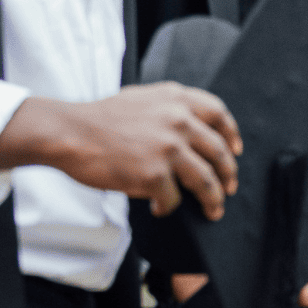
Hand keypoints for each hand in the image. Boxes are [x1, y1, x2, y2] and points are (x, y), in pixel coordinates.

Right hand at [0, 84, 240, 218]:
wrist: (71, 133)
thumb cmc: (100, 119)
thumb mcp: (142, 98)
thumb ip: (169, 108)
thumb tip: (191, 128)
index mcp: (176, 98)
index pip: (219, 113)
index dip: (232, 134)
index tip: (236, 150)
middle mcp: (178, 120)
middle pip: (219, 151)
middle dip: (229, 174)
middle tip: (230, 188)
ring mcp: (168, 148)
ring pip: (206, 180)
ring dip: (213, 199)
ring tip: (213, 210)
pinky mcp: (154, 174)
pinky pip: (174, 198)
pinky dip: (169, 207)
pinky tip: (161, 209)